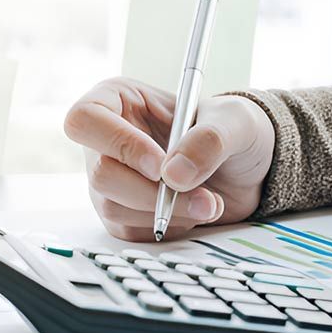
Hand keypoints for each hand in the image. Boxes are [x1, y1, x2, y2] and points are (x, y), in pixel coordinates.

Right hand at [62, 77, 274, 240]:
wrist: (245, 168)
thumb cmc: (233, 130)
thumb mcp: (235, 122)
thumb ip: (209, 140)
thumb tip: (174, 175)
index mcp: (119, 101)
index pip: (85, 119)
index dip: (119, 145)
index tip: (160, 165)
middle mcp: (106, 141)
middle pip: (100, 173)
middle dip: (152, 192)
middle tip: (202, 196)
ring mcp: (111, 180)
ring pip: (113, 207)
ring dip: (166, 212)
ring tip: (209, 202)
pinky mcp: (122, 214)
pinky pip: (130, 231)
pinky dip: (167, 227)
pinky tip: (192, 212)